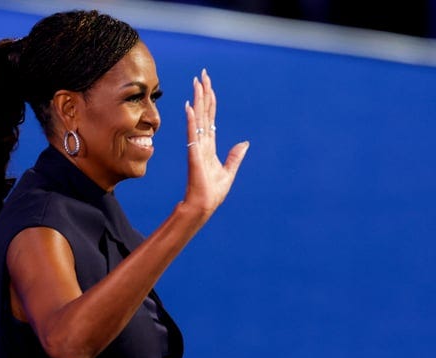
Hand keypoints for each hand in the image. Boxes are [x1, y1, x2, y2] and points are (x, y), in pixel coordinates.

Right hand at [183, 68, 248, 218]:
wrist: (204, 205)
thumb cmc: (213, 193)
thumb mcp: (229, 172)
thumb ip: (235, 156)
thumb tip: (245, 143)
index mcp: (209, 146)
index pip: (209, 118)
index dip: (209, 101)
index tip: (206, 85)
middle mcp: (201, 143)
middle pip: (202, 113)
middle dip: (202, 93)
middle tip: (201, 75)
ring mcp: (197, 147)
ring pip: (197, 119)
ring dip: (197, 101)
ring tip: (196, 83)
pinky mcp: (194, 154)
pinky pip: (193, 134)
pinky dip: (192, 120)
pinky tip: (190, 107)